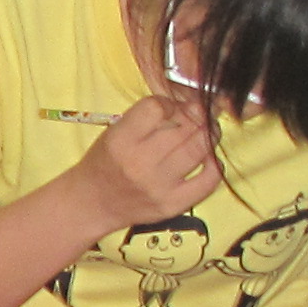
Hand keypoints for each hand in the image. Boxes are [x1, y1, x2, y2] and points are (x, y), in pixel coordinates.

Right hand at [72, 95, 220, 229]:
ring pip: (198, 149)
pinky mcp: (173, 204)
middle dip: (196, 115)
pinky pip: (207, 182)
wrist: (92, 204)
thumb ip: (147, 118)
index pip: (156, 107)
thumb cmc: (103, 163)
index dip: (169, 102)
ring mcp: (159, 186)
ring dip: (209, 134)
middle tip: (199, 113)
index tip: (170, 107)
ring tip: (208, 130)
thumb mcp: (114, 132)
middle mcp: (140, 163)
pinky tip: (209, 158)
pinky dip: (215, 165)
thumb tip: (188, 105)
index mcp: (120, 141)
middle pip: (183, 127)